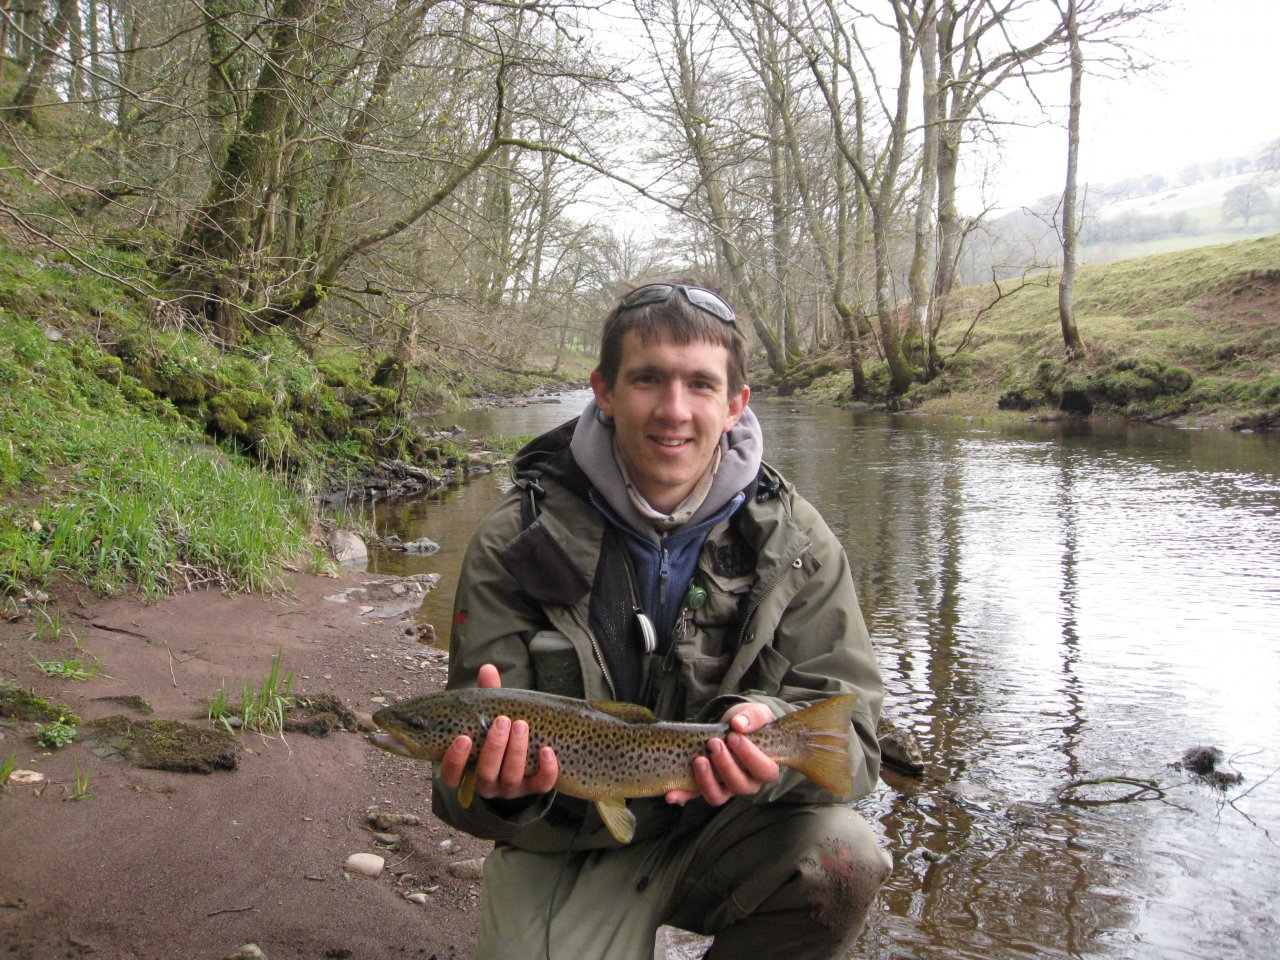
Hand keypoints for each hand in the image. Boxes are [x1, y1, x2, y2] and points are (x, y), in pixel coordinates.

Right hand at [438, 663, 558, 799]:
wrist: (525, 758)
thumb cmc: (498, 734)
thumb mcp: (489, 717)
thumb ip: (487, 697)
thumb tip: (487, 668)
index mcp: (468, 769)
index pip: (452, 776)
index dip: (455, 761)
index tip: (463, 738)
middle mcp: (487, 784)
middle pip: (486, 775)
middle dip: (494, 748)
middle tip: (502, 721)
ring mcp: (510, 788)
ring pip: (511, 779)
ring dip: (516, 752)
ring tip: (521, 725)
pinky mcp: (534, 788)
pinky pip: (541, 785)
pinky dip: (546, 769)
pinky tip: (547, 750)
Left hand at [666, 701, 779, 806]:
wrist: (733, 726)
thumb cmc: (750, 723)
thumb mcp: (757, 714)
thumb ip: (754, 717)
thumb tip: (739, 725)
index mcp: (764, 767)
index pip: (764, 770)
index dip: (750, 756)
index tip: (734, 737)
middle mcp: (746, 782)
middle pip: (739, 784)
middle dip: (725, 765)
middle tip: (714, 743)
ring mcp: (725, 787)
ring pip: (718, 795)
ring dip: (706, 780)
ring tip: (699, 759)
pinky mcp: (706, 787)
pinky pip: (695, 795)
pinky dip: (683, 796)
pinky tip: (671, 794)